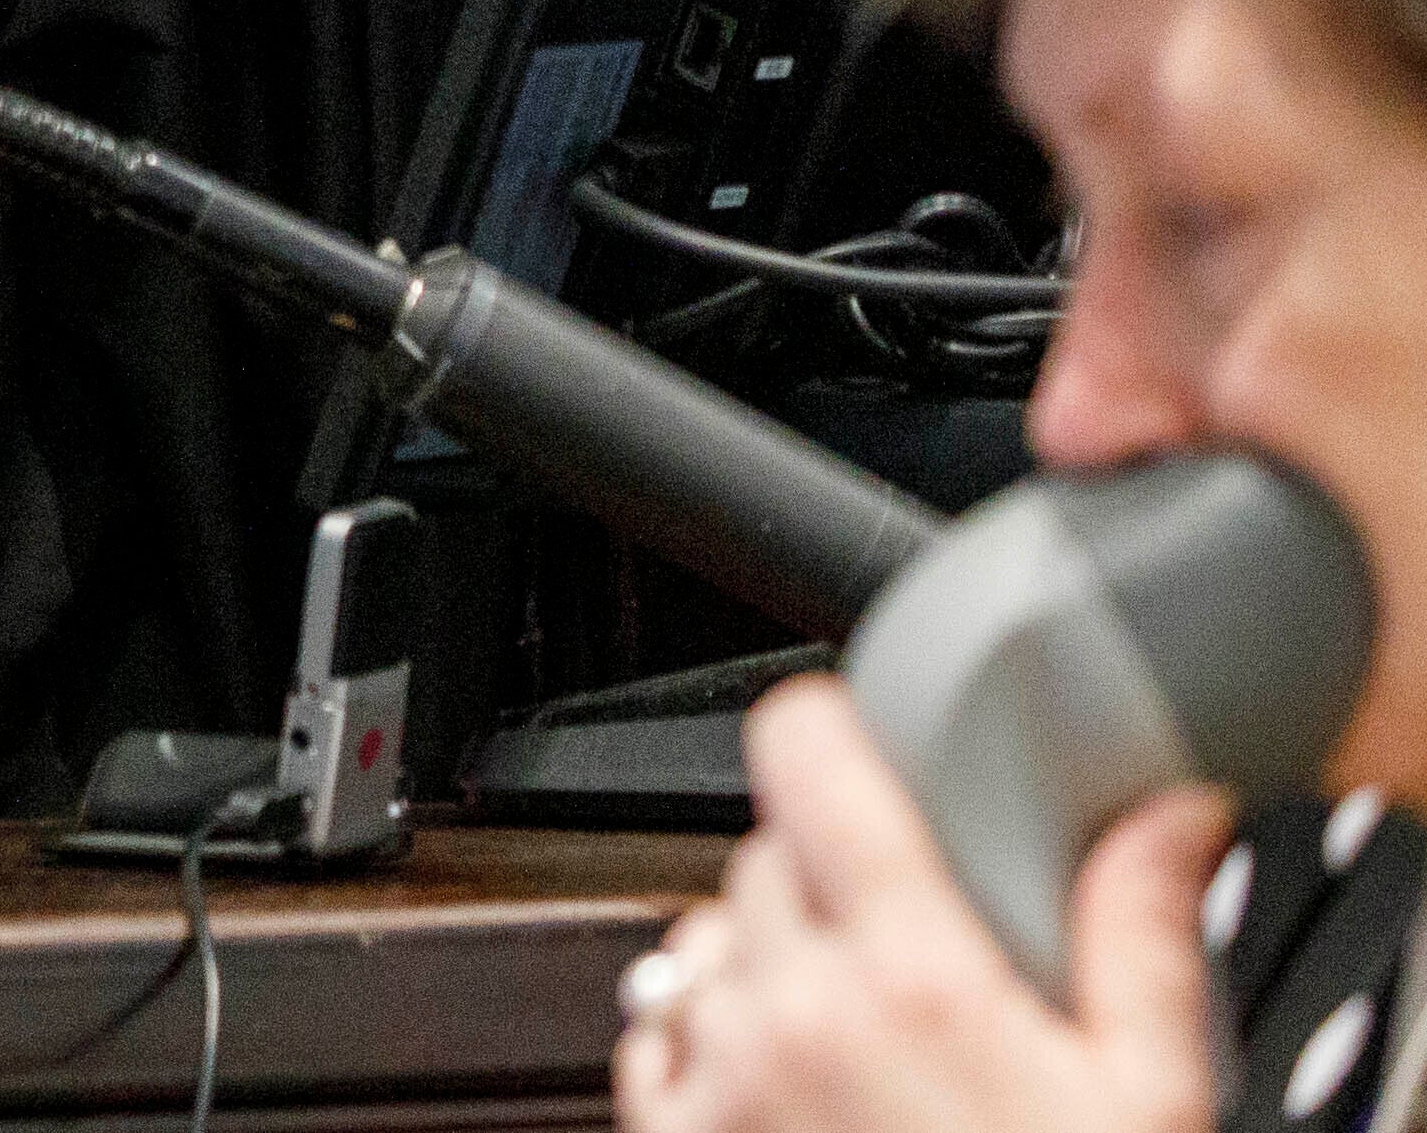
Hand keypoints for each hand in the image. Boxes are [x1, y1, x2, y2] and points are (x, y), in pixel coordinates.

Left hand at [610, 677, 1221, 1132]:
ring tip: (858, 1040)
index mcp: (909, 974)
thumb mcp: (1144, 1095)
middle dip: (830, 881)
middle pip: (765, 855)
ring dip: (765, 964)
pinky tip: (790, 1089)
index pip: (805, 760)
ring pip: (705, 943)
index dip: (826, 728)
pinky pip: (656, 1036)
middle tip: (914, 957)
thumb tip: (1168, 815)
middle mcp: (789, 1008)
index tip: (852, 738)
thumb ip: (1139, 937)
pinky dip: (707, 1042)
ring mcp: (717, 1078)